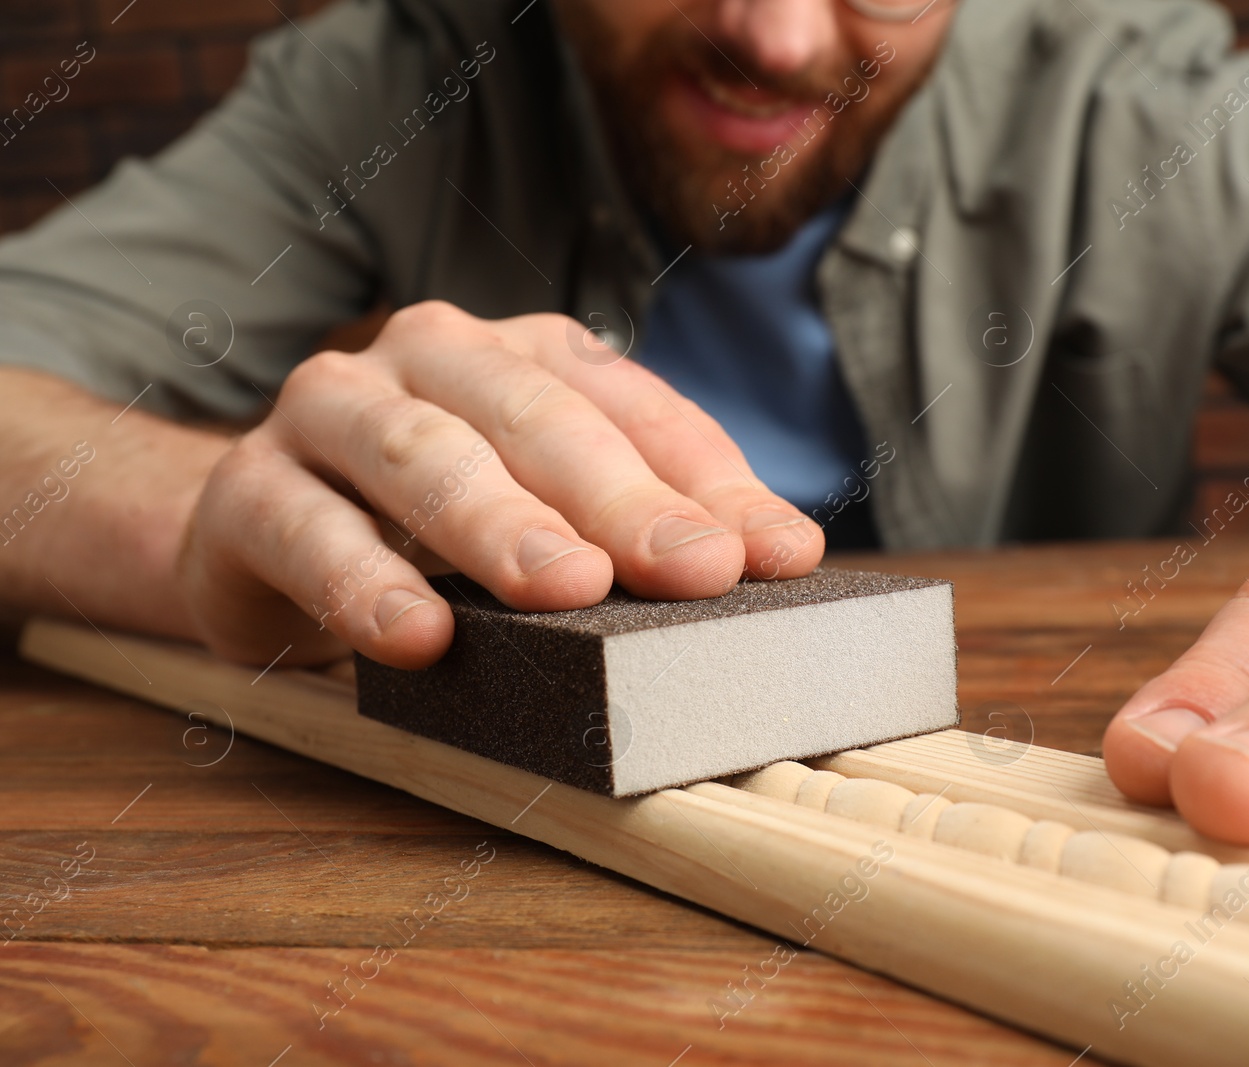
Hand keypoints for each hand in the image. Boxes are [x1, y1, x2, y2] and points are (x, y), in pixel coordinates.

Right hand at [177, 302, 822, 667]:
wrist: (263, 533)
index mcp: (525, 357)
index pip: (635, 410)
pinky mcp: (251, 487)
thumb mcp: (548, 519)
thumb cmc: (438, 530)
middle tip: (692, 571)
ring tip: (562, 590)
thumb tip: (782, 556)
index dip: (710, 482)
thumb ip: (644, 527)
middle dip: (620, 499)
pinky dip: (363, 583)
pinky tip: (416, 639)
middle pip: (536, 418)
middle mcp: (433, 359)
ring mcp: (334, 409)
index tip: (779, 556)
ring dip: (497, 523)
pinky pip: (309, 529)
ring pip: (422, 454)